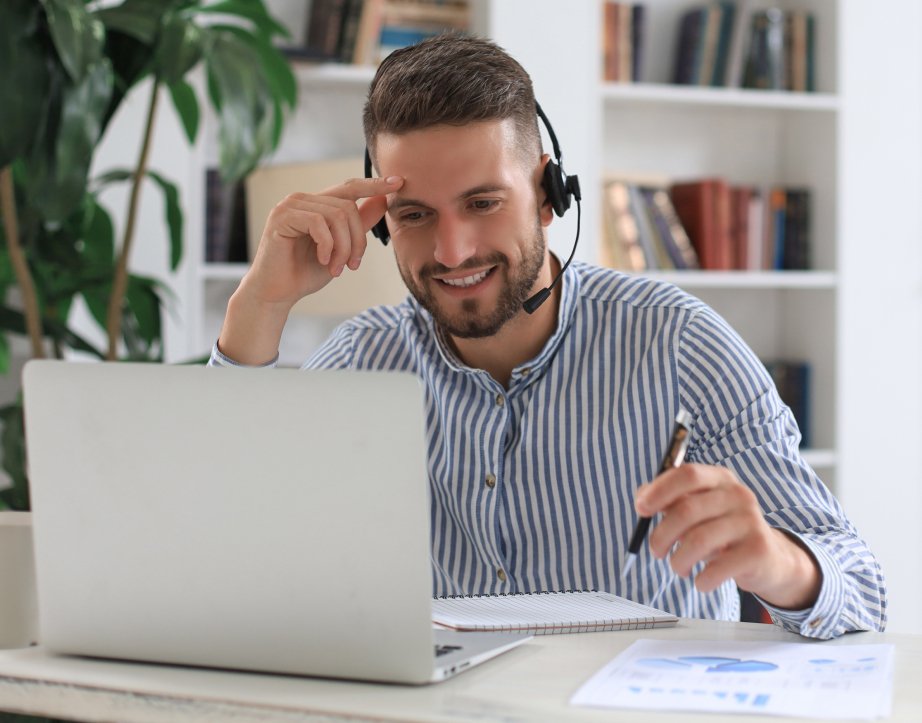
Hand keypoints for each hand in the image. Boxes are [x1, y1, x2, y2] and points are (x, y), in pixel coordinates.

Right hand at [242, 175, 403, 308]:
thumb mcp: (342, 248)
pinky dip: (327, 246)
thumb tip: (382, 201)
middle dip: (357, 240)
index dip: (374, 185)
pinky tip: (324, 261)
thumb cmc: (305, 272)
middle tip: (352, 266)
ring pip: (336, 215)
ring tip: (338, 268)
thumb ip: (359, 225)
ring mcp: (290, 205)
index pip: (350, 188)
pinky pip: (318, 223)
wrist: (277, 293)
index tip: (398, 183)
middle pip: (348, 206)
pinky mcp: (281, 216)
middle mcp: (303, 199)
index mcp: (317, 204)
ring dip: (343, 247)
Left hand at [635, 463, 821, 609]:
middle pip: (687, 510)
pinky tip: (701, 581)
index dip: (659, 490)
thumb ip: (669, 500)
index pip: (687, 474)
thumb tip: (641, 499)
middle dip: (661, 535)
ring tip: (678, 567)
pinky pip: (717, 568)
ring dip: (678, 560)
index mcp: (720, 479)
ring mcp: (751, 521)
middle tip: (656, 552)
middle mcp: (738, 495)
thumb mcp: (698, 509)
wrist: (769, 558)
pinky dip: (701, 579)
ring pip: (698, 540)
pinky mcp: (758, 550)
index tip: (641, 509)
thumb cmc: (722, 530)